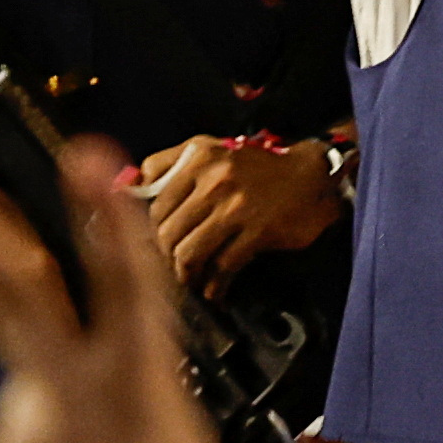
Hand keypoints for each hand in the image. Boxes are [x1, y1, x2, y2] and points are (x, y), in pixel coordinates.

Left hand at [138, 137, 346, 301]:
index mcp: (197, 157)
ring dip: (186, 275)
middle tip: (172, 268)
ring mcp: (235, 206)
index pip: (153, 202)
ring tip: (191, 281)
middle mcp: (213, 178)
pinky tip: (216, 291)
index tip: (157, 243)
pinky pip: (223, 266)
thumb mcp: (212, 151)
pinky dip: (215, 285)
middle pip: (166, 231)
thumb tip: (128, 189)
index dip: (150, 229)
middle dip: (165, 257)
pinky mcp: (257, 231)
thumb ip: (170, 166)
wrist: (314, 175)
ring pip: (188, 252)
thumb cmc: (259, 168)